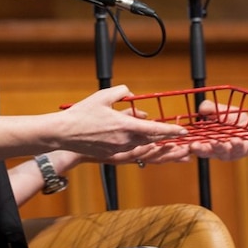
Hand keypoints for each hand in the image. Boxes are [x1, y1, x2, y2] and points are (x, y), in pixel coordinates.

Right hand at [57, 85, 187, 158]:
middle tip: (182, 139)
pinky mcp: (112, 155)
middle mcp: (125, 141)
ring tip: (173, 148)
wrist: (64, 133)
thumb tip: (132, 97)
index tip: (184, 132)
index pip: (154, 130)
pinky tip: (145, 144)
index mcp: (125, 126)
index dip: (171, 131)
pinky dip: (141, 147)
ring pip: (143, 147)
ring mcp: (118, 150)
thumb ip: (122, 92)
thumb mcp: (104, 96)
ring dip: (157, 146)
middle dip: (168, 140)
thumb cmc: (82, 113)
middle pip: (152, 141)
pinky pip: (132, 151)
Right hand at [186, 99, 247, 160]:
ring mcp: (231, 151)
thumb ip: (211, 108)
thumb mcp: (221, 111)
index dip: (190, 145)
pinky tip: (236, 140)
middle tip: (195, 146)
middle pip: (207, 152)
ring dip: (220, 147)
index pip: (197, 145)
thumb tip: (201, 108)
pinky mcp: (244, 150)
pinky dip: (238, 145)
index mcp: (209, 141)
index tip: (185, 142)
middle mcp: (218, 149)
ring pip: (223, 152)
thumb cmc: (234, 119)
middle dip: (201, 149)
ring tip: (217, 141)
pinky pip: (240, 150)